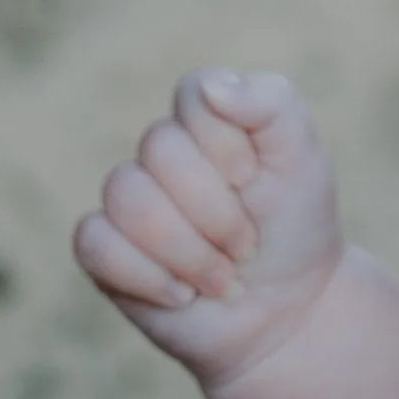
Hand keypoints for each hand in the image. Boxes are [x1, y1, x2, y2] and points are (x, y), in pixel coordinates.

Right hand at [72, 69, 344, 390]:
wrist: (285, 312)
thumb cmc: (296, 227)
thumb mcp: (303, 158)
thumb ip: (271, 104)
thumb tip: (212, 86)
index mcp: (210, 117)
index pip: (194, 95)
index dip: (227, 144)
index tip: (255, 178)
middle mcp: (162, 152)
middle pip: (160, 150)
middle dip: (217, 210)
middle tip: (248, 243)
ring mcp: (129, 199)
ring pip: (127, 197)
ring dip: (189, 251)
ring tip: (221, 276)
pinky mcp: (103, 250)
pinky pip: (95, 243)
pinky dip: (148, 276)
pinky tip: (181, 294)